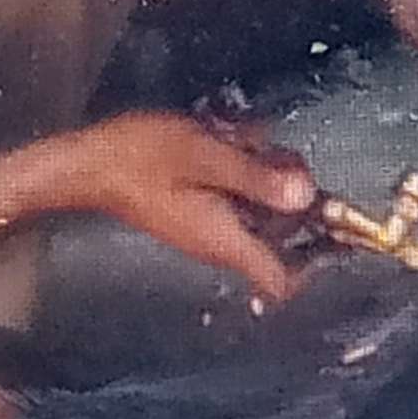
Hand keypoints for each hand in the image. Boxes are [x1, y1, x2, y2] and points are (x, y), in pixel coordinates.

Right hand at [62, 111, 316, 299]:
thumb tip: (307, 196)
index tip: (331, 224)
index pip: (280, 280)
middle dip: (290, 195)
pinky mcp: (196, 209)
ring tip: (243, 138)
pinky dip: (239, 171)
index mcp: (225, 239)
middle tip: (279, 153)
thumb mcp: (203, 156)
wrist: (86, 163)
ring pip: (259, 210)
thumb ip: (257, 177)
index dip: (314, 261)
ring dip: (263, 174)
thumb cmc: (137, 158)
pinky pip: (235, 197)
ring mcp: (206, 226)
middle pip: (279, 236)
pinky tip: (224, 138)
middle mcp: (220, 241)